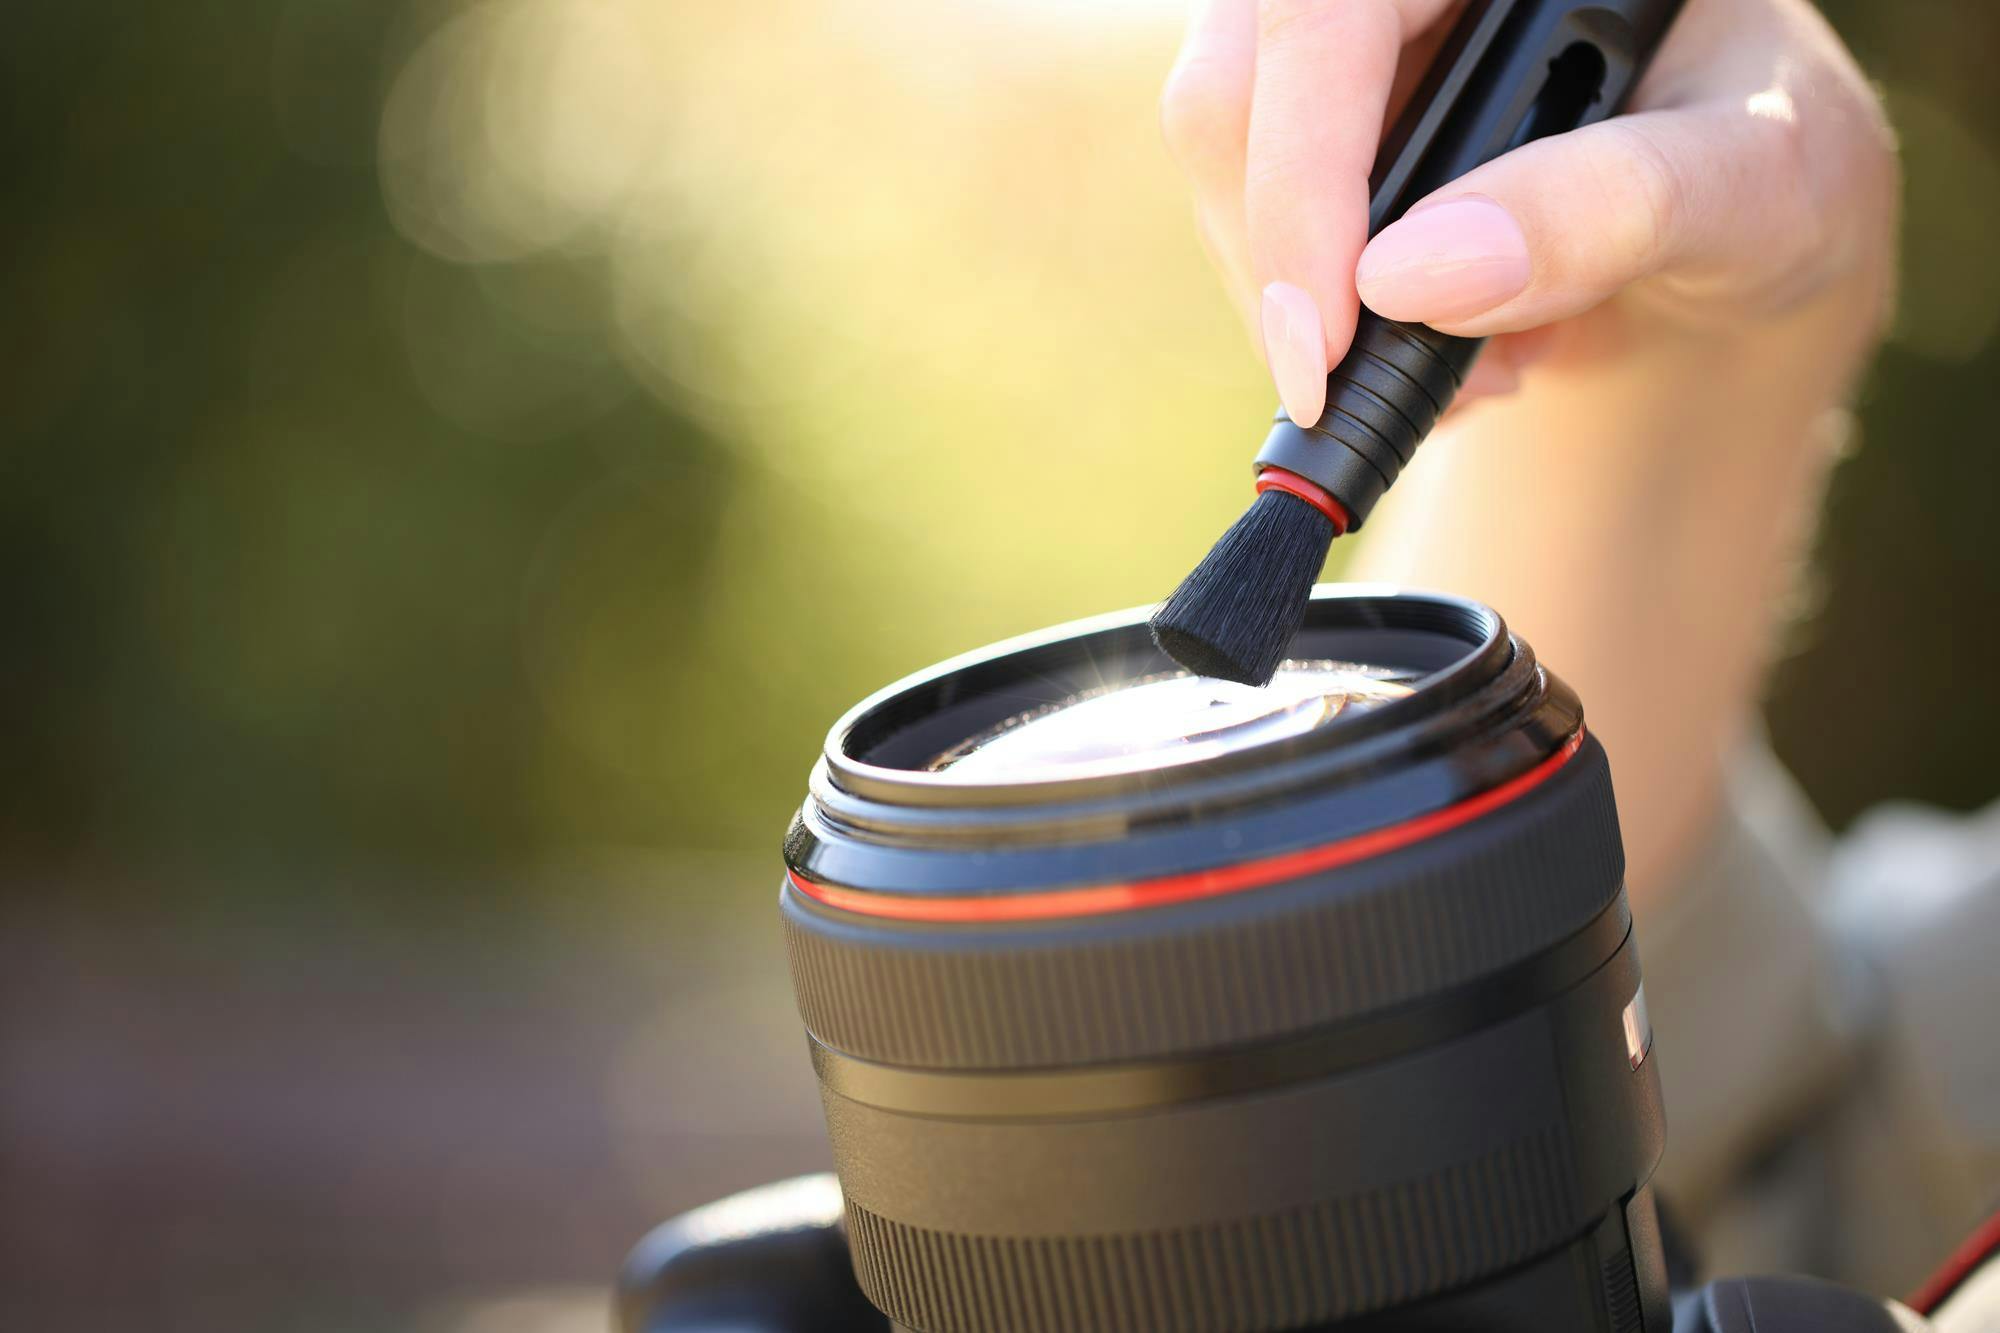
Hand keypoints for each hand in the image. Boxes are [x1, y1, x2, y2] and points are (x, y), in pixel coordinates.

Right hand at [1160, 0, 1897, 426]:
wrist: (1738, 232)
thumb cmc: (1772, 178)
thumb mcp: (1747, 188)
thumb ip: (1606, 214)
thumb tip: (1407, 280)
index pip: (1329, 16)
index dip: (1302, 176)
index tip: (1326, 342)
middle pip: (1240, 85)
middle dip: (1299, 263)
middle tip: (1392, 385)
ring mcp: (1350, 36)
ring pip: (1225, 156)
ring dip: (1317, 303)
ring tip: (1477, 365)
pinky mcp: (1315, 111)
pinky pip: (1246, 211)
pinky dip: (1323, 311)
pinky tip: (1443, 340)